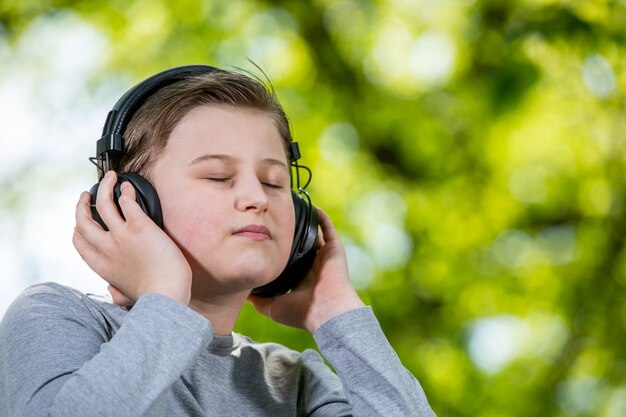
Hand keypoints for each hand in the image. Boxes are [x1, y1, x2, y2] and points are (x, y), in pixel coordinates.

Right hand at [73, 171, 191, 305]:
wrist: (166, 293)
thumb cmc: (153, 296)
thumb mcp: (124, 297)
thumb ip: (115, 292)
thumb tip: (112, 291)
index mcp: (100, 266)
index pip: (79, 242)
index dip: (77, 228)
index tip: (80, 222)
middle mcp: (106, 248)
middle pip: (83, 220)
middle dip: (82, 204)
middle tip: (87, 195)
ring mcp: (121, 235)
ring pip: (103, 203)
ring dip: (104, 187)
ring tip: (110, 178)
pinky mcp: (139, 226)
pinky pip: (127, 202)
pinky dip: (125, 191)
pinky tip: (128, 187)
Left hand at [248, 209, 364, 332]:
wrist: (326, 311)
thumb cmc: (301, 312)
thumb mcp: (273, 308)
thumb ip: (258, 300)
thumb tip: (242, 293)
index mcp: (300, 279)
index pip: (288, 261)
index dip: (277, 251)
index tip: (263, 239)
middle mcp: (313, 266)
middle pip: (300, 245)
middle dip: (289, 234)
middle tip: (274, 220)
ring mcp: (324, 257)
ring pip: (314, 235)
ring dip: (306, 224)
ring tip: (292, 210)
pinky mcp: (334, 249)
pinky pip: (328, 229)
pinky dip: (322, 218)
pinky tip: (312, 207)